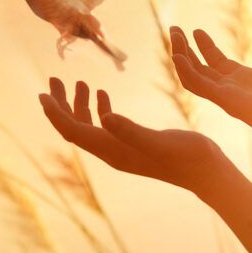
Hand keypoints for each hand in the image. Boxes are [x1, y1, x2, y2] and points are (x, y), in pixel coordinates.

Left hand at [38, 78, 237, 194]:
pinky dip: (99, 109)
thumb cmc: (188, 156)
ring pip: (89, 126)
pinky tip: (101, 93)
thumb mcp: (159, 140)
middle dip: (61, 105)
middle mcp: (112, 152)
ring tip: (77, 81)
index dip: (55, 113)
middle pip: (75, 128)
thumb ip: (130, 130)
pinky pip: (106, 126)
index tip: (43, 93)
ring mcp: (122, 149)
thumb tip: (103, 117)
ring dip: (79, 105)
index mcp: (113, 151)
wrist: (208, 173)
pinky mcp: (133, 144)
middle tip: (53, 79)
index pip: (73, 132)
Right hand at [170, 26, 251, 152]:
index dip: (205, 47)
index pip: (217, 62)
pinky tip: (178, 56)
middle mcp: (231, 89)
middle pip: (200, 68)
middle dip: (185, 49)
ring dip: (181, 55)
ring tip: (173, 35)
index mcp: (244, 81)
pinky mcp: (225, 100)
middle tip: (174, 29)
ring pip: (193, 75)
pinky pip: (198, 86)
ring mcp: (226, 96)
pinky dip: (185, 71)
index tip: (196, 31)